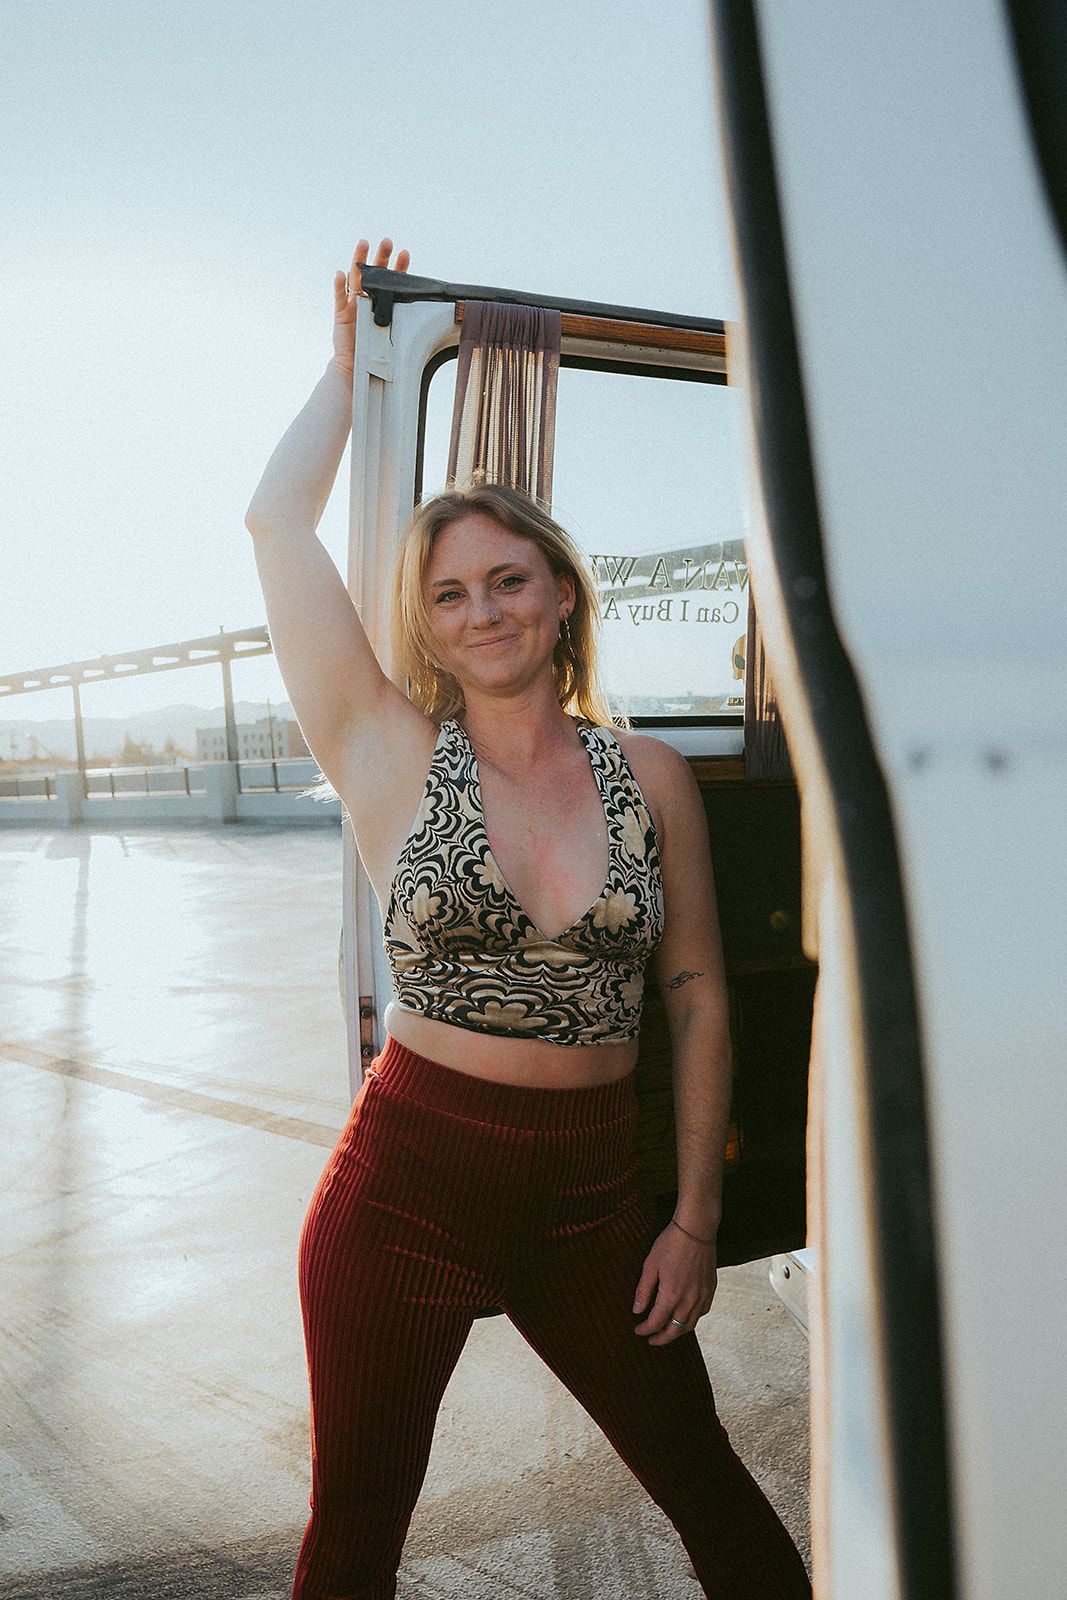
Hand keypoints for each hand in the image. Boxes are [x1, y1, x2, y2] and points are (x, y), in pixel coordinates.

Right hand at [332, 236, 410, 373]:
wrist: (359, 368)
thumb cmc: (378, 352)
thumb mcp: (396, 334)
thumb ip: (406, 322)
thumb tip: (429, 315)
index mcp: (382, 302)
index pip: (391, 280)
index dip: (398, 267)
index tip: (405, 253)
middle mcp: (367, 299)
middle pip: (373, 272)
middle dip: (381, 256)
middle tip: (387, 241)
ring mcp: (353, 304)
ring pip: (355, 277)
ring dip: (359, 260)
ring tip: (363, 244)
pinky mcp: (341, 313)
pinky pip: (338, 297)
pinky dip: (338, 285)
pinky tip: (340, 273)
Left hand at [633, 1221, 717, 1346]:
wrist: (696, 1229)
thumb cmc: (671, 1243)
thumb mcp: (650, 1265)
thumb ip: (644, 1290)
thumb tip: (636, 1310)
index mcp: (671, 1295)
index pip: (656, 1322)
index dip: (645, 1329)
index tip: (637, 1330)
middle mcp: (689, 1300)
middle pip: (675, 1330)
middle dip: (662, 1338)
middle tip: (651, 1340)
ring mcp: (702, 1296)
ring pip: (690, 1324)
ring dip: (677, 1332)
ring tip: (666, 1331)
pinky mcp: (711, 1289)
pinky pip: (702, 1312)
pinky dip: (691, 1319)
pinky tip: (684, 1316)